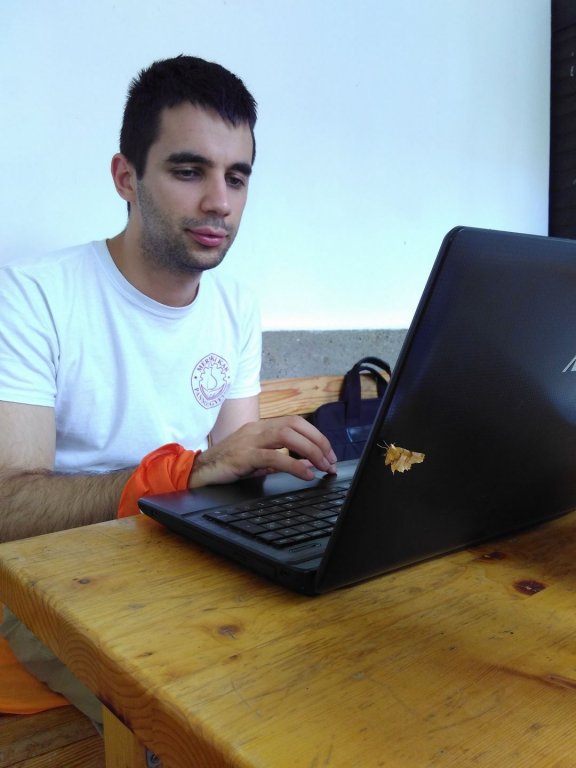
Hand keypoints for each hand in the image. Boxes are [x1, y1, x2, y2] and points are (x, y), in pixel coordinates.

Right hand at [189, 416, 336, 487]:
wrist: (197, 472)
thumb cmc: (227, 465)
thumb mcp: (259, 462)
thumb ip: (282, 460)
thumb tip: (308, 464)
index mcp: (261, 427)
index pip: (296, 422)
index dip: (316, 436)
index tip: (329, 454)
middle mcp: (257, 429)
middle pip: (295, 424)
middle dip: (318, 441)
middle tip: (331, 461)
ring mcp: (249, 440)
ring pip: (287, 435)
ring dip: (310, 450)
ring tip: (322, 466)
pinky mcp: (243, 456)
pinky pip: (273, 457)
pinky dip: (294, 465)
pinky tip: (305, 474)